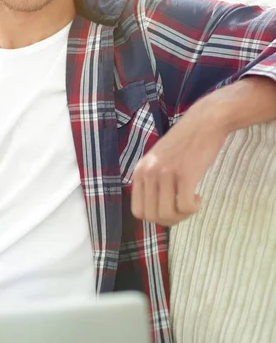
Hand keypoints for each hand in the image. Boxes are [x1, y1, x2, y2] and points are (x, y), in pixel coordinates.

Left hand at [130, 101, 228, 225]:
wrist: (204, 123)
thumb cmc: (185, 144)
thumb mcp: (158, 160)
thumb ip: (152, 181)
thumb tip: (154, 214)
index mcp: (139, 170)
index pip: (137, 211)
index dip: (154, 217)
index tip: (169, 208)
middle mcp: (148, 172)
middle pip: (152, 217)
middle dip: (169, 220)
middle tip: (183, 207)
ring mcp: (165, 173)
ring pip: (167, 215)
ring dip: (182, 215)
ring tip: (191, 201)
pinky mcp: (184, 174)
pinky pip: (185, 207)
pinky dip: (193, 209)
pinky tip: (198, 197)